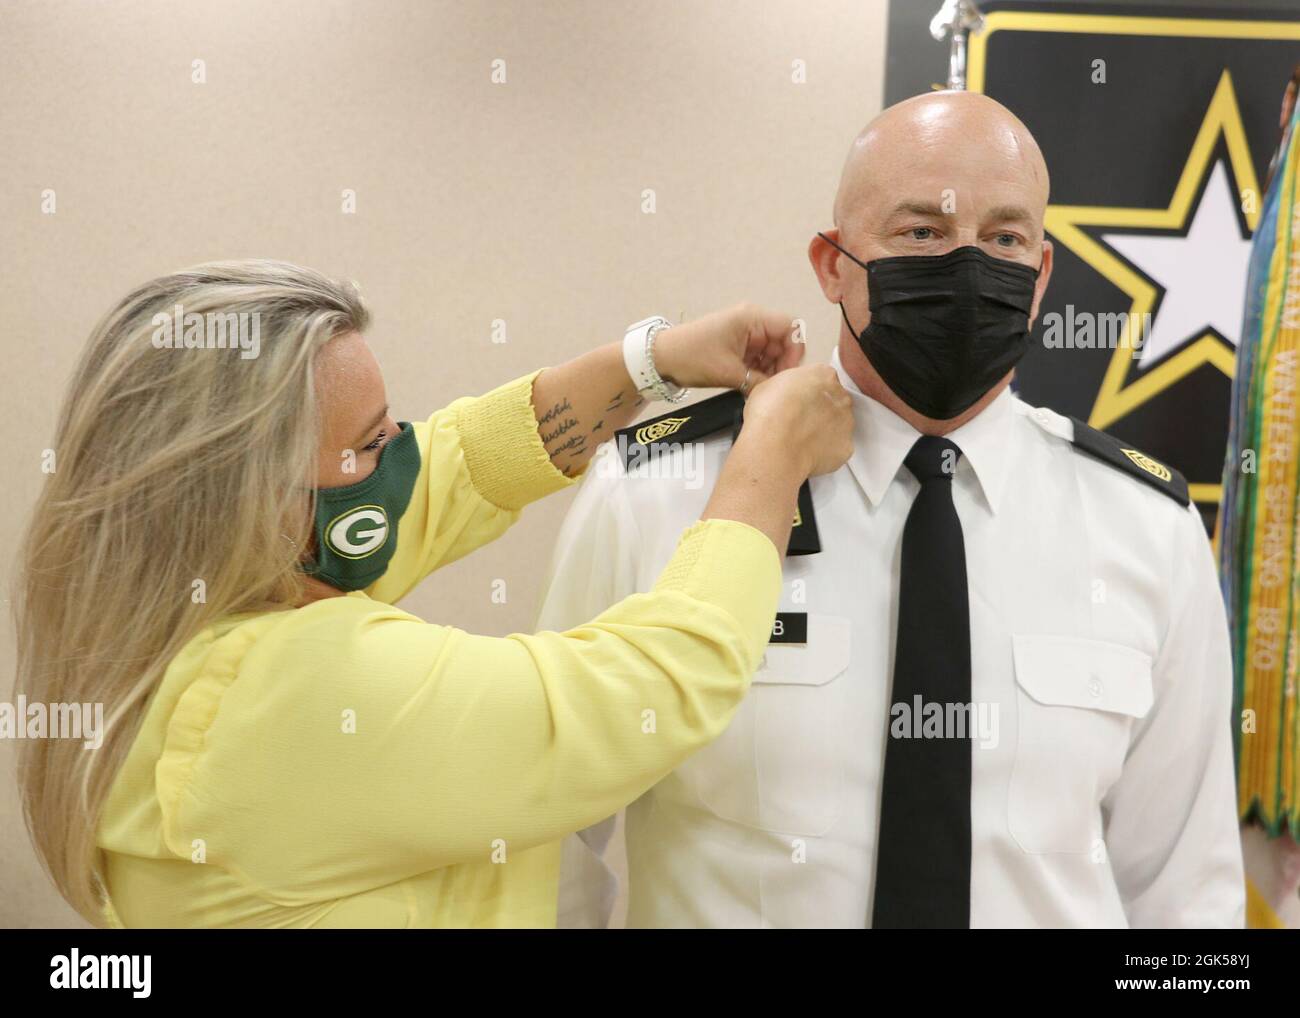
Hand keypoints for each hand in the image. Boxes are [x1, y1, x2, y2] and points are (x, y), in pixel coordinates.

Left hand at [651, 304, 805, 390]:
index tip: (789, 374)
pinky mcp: (737, 347)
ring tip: (765, 391)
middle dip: (783, 365)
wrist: (661, 358)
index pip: (790, 328)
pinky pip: (759, 359)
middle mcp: (752, 323)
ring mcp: (745, 335)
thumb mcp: (729, 372)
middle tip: (777, 388)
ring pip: (772, 353)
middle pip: (783, 342)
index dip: (795, 350)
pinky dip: (760, 373)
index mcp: (752, 318)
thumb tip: (779, 394)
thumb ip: (759, 382)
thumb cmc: (692, 357)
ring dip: (771, 372)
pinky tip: (755, 387)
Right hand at [741, 364, 853, 477]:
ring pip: (838, 425)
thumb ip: (785, 386)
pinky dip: (826, 451)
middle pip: (834, 401)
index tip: (797, 401)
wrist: (774, 446)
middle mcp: (840, 396)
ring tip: (800, 439)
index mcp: (823, 375)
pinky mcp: (846, 446)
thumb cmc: (769, 414)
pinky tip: (808, 452)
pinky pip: (837, 448)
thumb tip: (781, 394)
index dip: (808, 392)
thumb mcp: (766, 385)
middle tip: (798, 421)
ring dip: (825, 430)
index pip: (822, 379)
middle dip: (820, 410)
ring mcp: (846, 422)